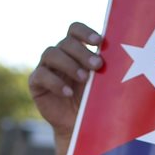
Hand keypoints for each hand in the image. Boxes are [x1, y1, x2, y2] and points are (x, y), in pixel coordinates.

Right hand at [29, 22, 104, 137]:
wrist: (77, 125)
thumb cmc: (92, 100)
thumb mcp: (100, 81)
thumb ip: (103, 66)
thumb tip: (119, 51)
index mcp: (74, 49)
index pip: (74, 30)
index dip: (85, 32)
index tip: (99, 41)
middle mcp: (59, 54)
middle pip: (66, 42)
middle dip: (82, 53)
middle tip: (98, 65)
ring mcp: (45, 67)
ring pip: (51, 53)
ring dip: (69, 65)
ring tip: (84, 79)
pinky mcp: (36, 83)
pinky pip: (41, 75)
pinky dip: (55, 83)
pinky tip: (68, 93)